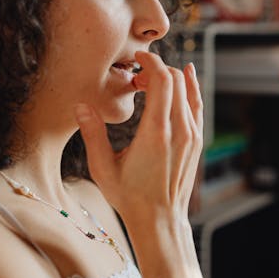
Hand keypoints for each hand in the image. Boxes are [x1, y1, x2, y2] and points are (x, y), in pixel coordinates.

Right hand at [75, 50, 202, 220]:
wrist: (160, 219)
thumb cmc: (129, 196)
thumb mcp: (102, 167)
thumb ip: (92, 134)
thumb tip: (81, 105)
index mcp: (156, 133)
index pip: (162, 81)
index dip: (151, 62)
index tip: (138, 58)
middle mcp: (179, 130)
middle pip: (176, 80)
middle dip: (157, 69)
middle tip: (136, 78)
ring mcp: (191, 135)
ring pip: (188, 90)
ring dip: (171, 78)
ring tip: (150, 81)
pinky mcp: (196, 140)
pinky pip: (197, 104)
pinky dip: (192, 86)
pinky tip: (187, 75)